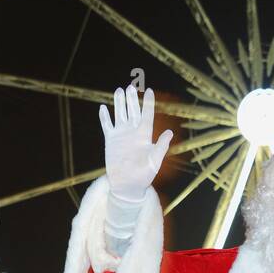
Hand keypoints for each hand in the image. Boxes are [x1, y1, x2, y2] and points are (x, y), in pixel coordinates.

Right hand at [99, 84, 172, 201]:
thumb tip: (170, 132)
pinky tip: (103, 108)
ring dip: (119, 103)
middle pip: (132, 111)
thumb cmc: (144, 176)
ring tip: (119, 90)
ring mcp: (121, 135)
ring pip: (120, 114)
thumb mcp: (154, 162)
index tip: (148, 90)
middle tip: (130, 86)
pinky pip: (107, 126)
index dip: (148, 103)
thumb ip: (161, 146)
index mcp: (144, 135)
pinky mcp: (111, 141)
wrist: (127, 186)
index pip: (147, 114)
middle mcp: (133, 132)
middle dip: (131, 99)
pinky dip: (104, 117)